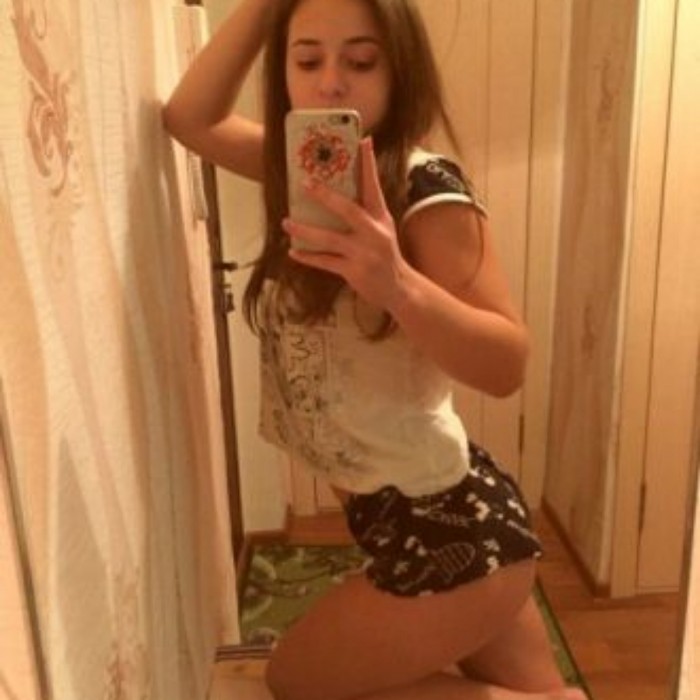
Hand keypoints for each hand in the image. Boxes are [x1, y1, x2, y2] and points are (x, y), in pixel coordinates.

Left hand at [284, 138, 410, 311]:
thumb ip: (365, 211)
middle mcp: (374, 233)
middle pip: (348, 210)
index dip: (368, 163)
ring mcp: (363, 253)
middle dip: (326, 196)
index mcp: (381, 217)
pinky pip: (325, 262)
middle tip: (305, 184)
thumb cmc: (385, 254)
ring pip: (330, 239)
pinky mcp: (354, 271)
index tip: (363, 140)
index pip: (374, 186)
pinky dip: (308, 257)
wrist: (398, 288)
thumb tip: (338, 191)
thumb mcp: (382, 228)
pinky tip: (293, 252)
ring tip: (286, 222)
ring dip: (305, 230)